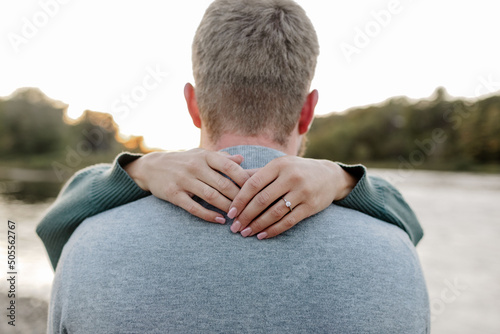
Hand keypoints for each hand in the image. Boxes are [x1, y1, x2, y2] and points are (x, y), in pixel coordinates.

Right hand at [125, 149, 250, 223]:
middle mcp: (195, 167)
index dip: (244, 179)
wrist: (151, 166)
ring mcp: (184, 180)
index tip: (256, 190)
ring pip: (211, 196)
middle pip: (223, 184)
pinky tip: (219, 220)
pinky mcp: (174, 194)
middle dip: (239, 197)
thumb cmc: (182, 161)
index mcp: (205, 156)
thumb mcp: (200, 155)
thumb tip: (242, 159)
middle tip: (251, 208)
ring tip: (238, 216)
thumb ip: (221, 158)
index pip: (229, 166)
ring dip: (226, 207)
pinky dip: (208, 215)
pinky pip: (194, 207)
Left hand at [227, 156, 357, 238]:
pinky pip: (288, 221)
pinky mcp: (310, 206)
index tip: (230, 212)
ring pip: (274, 213)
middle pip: (262, 200)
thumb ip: (257, 174)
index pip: (253, 183)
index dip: (239, 199)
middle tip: (235, 227)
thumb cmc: (296, 170)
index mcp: (279, 165)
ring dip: (257, 225)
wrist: (330, 176)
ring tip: (246, 233)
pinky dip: (273, 230)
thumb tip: (231, 182)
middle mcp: (291, 177)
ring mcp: (302, 192)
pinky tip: (262, 235)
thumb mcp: (279, 166)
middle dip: (246, 215)